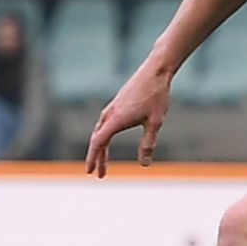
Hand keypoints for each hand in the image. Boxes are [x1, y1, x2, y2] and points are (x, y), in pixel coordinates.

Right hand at [85, 62, 173, 177]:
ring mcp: (113, 107)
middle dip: (96, 157)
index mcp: (117, 119)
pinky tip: (108, 140)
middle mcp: (111, 113)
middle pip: (97, 139)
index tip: (90, 171)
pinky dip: (104, 136)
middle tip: (97, 174)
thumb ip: (148, 144)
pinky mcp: (118, 103)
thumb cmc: (156, 96)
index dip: (93, 157)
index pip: (99, 142)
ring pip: (100, 130)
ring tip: (103, 162)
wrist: (156, 71)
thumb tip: (144, 164)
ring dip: (100, 148)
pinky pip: (105, 123)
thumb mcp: (155, 123)